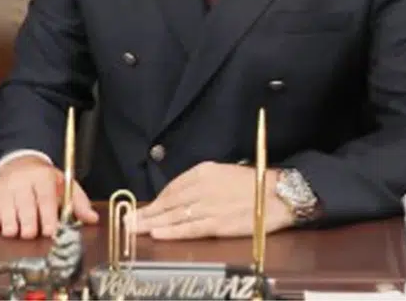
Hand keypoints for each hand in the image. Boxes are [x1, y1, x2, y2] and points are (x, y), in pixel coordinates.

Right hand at [0, 155, 99, 238]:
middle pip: (24, 206)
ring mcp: (5, 187)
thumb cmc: (45, 179)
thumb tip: (92, 218)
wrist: (21, 163)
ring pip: (6, 210)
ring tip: (16, 232)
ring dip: (11, 226)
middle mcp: (22, 181)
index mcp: (43, 177)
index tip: (50, 231)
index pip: (45, 198)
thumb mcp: (65, 185)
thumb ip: (79, 203)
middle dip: (28, 224)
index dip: (47, 216)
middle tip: (31, 234)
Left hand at [132, 162, 294, 239]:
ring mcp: (209, 206)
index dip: (155, 201)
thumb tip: (178, 199)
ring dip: (152, 224)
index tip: (142, 209)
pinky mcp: (218, 224)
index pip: (172, 188)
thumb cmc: (252, 184)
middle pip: (168, 202)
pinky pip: (190, 228)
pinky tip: (157, 234)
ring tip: (135, 230)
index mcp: (204, 172)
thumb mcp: (222, 173)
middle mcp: (203, 187)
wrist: (277, 194)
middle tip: (128, 222)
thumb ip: (200, 184)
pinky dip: (171, 232)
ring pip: (174, 216)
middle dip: (147, 213)